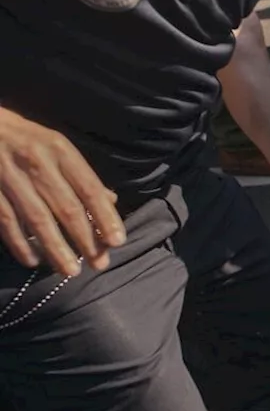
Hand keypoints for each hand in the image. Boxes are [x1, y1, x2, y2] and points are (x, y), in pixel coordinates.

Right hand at [0, 108, 124, 275]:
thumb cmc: (24, 140)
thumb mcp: (56, 147)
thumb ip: (81, 175)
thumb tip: (111, 202)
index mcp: (59, 150)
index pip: (89, 189)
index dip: (105, 217)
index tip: (117, 242)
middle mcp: (36, 162)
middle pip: (67, 207)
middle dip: (85, 239)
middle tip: (99, 263)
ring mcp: (9, 175)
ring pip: (37, 219)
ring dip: (56, 248)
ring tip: (70, 271)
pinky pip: (6, 221)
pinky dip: (19, 244)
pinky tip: (33, 261)